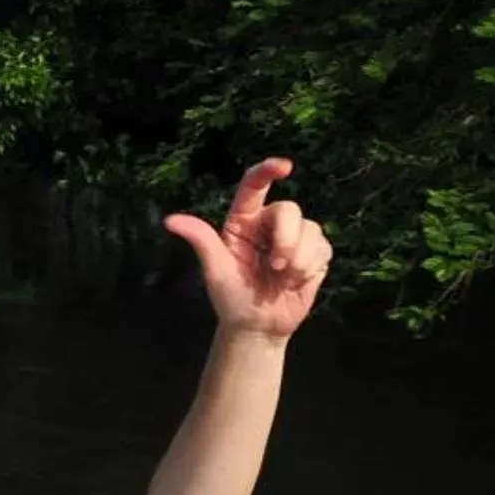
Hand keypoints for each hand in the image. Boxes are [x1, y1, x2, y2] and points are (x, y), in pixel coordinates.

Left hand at [163, 158, 332, 341]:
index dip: (268, 170)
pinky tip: (296, 280)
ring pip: (310, 228)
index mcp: (243, 221)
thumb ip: (201, 241)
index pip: (254, 186)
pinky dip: (310, 266)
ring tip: (282, 278)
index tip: (284, 167)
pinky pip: (323, 247)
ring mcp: (295, 236)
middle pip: (289, 209)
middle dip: (285, 240)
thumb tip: (171, 220)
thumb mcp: (215, 270)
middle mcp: (269, 223)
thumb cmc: (231, 298)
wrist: (257, 326)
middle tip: (274, 267)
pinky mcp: (315, 252)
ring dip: (298, 258)